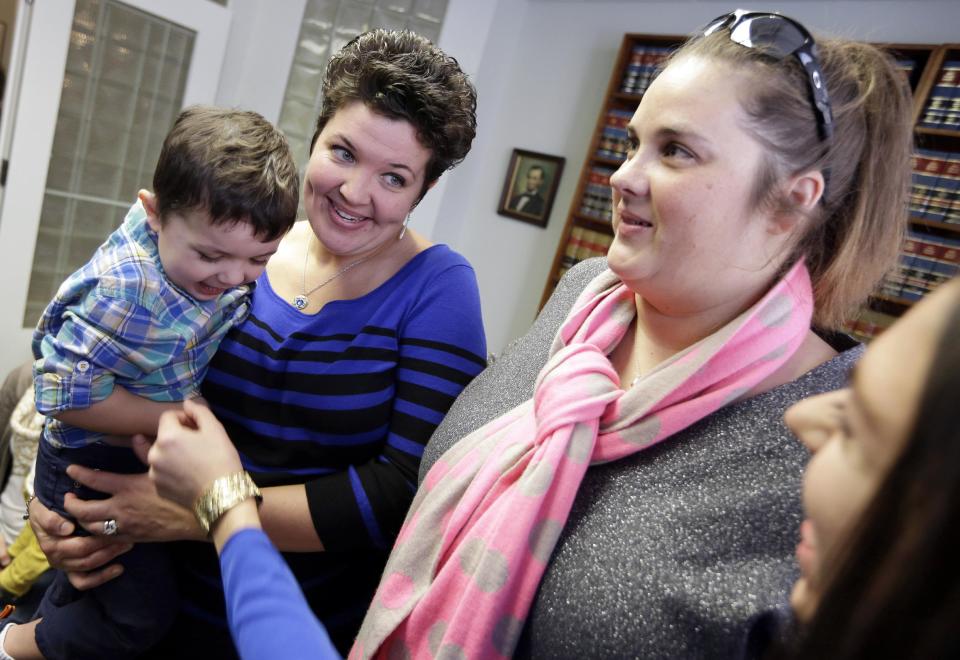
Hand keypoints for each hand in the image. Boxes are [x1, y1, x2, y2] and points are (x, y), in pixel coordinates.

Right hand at [28, 496, 131, 589]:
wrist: (44, 515)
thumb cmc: (46, 509)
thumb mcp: (42, 510)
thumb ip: (50, 519)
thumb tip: (67, 529)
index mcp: (50, 542)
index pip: (75, 544)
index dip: (95, 539)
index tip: (113, 531)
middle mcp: (56, 556)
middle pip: (85, 554)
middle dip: (107, 544)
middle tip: (126, 533)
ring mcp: (64, 565)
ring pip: (88, 565)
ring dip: (109, 556)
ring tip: (127, 544)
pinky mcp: (71, 571)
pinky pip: (84, 581)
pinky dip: (101, 577)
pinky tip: (119, 568)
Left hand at [62, 462, 203, 543]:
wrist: (198, 517)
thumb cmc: (183, 489)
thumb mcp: (164, 467)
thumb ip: (145, 452)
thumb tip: (135, 437)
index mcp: (127, 487)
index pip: (94, 480)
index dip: (79, 473)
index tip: (71, 469)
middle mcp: (121, 508)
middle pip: (83, 510)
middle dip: (71, 504)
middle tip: (69, 497)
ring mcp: (125, 525)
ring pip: (91, 527)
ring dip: (81, 520)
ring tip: (80, 514)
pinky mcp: (133, 538)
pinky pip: (107, 539)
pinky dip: (98, 534)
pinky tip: (99, 528)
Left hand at [148, 399, 242, 508]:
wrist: (222, 497)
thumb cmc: (221, 459)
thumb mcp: (215, 429)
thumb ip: (199, 411)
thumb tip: (187, 403)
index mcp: (167, 437)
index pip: (168, 416)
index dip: (184, 418)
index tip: (198, 427)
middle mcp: (154, 454)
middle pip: (163, 436)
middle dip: (178, 436)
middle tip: (199, 445)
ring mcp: (154, 474)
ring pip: (162, 454)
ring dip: (173, 453)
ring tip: (194, 461)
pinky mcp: (158, 489)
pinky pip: (162, 472)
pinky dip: (172, 470)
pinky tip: (189, 475)